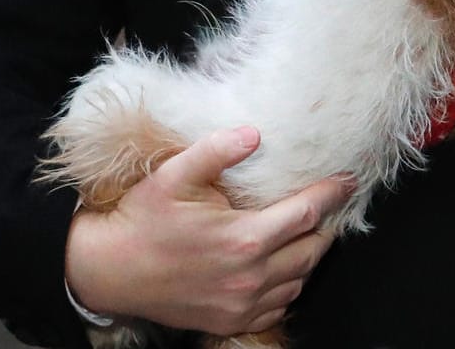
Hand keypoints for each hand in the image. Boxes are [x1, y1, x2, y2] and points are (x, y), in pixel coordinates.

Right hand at [64, 126, 353, 335]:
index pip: (308, 213)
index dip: (332, 193)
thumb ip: (216, 151)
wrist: (107, 271)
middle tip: (328, 204)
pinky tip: (280, 264)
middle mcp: (250, 276)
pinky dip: (288, 284)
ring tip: (306, 230)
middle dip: (326, 225)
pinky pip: (279, 305)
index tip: (347, 179)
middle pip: (313, 250)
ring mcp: (242, 304)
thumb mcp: (174, 175)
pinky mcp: (231, 320)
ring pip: (300, 279)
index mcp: (244, 238)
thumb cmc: (141, 219)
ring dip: (308, 255)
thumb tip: (253, 134)